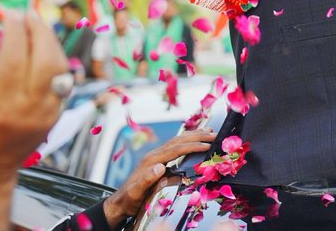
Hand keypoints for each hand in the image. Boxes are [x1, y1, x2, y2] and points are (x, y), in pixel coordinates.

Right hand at [0, 10, 67, 186]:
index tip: (11, 13)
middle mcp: (27, 110)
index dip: (15, 30)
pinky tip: (42, 48)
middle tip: (29, 15)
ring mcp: (47, 114)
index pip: (14, 58)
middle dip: (40, 31)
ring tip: (36, 27)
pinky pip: (61, 79)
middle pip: (46, 60)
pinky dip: (53, 59)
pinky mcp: (57, 115)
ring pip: (60, 68)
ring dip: (50, 42)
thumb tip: (14, 32)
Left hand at [101, 129, 215, 226]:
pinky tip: (193, 139)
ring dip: (194, 135)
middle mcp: (154, 155)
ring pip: (178, 140)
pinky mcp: (157, 160)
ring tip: (208, 132)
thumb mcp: (136, 192)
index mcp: (152, 160)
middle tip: (215, 135)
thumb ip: (146, 179)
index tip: (208, 144)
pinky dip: (187, 140)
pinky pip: (175, 145)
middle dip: (198, 136)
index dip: (193, 145)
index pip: (177, 149)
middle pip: (179, 140)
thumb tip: (160, 167)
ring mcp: (156, 156)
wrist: (120, 202)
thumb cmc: (129, 200)